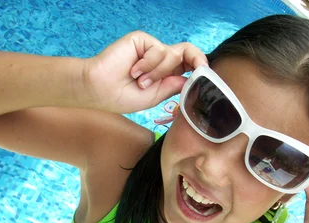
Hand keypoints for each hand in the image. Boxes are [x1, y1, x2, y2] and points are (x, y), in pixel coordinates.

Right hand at [83, 31, 207, 113]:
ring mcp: (151, 48)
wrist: (101, 90)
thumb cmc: (123, 96)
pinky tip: (134, 71)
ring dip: (158, 72)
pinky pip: (159, 50)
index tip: (207, 78)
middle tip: (200, 70)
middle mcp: (160, 59)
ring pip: (172, 55)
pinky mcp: (142, 40)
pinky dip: (149, 64)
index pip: (188, 65)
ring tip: (140, 81)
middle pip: (188, 51)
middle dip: (197, 60)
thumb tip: (195, 78)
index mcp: (165, 74)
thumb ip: (175, 85)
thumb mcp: (156, 95)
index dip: (200, 68)